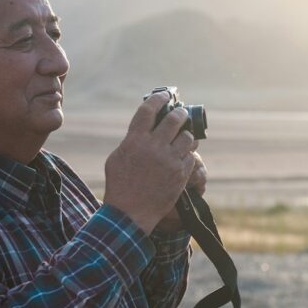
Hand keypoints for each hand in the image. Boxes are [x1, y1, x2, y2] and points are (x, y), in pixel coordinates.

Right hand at [103, 91, 198, 234]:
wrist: (130, 213)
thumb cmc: (119, 185)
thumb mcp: (116, 158)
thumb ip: (131, 141)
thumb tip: (144, 129)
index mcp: (135, 140)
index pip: (149, 110)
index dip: (159, 98)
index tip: (165, 95)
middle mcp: (154, 146)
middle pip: (175, 119)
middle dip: (180, 113)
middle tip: (181, 113)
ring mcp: (169, 160)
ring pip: (187, 137)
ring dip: (186, 135)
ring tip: (183, 138)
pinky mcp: (181, 173)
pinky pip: (191, 156)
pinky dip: (188, 154)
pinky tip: (183, 156)